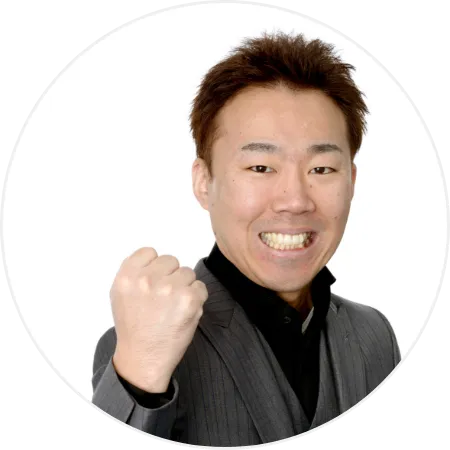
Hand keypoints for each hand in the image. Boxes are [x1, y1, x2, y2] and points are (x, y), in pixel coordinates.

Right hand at [110, 247, 207, 392]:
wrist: (144, 357)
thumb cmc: (134, 327)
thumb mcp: (120, 294)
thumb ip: (135, 272)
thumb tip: (154, 258)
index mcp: (128, 276)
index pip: (149, 252)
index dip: (154, 267)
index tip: (154, 282)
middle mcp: (148, 279)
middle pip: (171, 260)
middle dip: (170, 276)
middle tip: (164, 298)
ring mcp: (169, 288)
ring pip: (187, 272)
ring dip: (184, 287)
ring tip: (172, 307)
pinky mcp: (189, 299)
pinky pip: (200, 287)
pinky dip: (196, 299)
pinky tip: (183, 312)